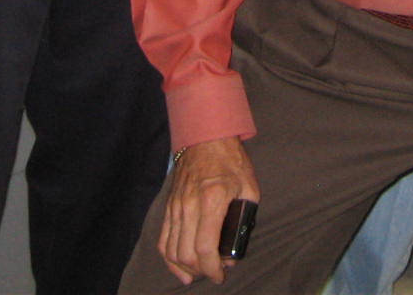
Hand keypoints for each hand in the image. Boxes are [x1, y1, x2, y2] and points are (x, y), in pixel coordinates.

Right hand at [157, 137, 259, 285]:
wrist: (206, 136)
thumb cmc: (231, 161)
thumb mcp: (249, 187)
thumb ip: (244, 218)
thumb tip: (234, 247)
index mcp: (212, 200)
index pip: (205, 247)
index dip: (212, 268)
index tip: (221, 275)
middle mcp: (189, 205)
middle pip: (186, 253)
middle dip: (201, 270)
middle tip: (215, 272)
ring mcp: (176, 206)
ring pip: (172, 249)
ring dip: (184, 267)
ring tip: (199, 273)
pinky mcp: (169, 206)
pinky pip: (163, 239)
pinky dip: (169, 258)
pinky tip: (180, 268)